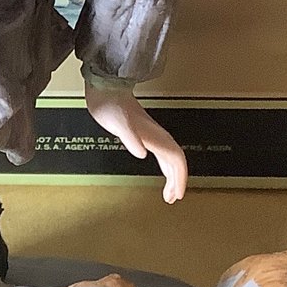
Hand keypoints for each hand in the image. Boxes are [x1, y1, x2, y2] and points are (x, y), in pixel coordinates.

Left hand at [83, 84, 187, 202]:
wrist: (106, 88)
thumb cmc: (111, 104)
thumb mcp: (118, 123)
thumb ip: (130, 137)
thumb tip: (141, 152)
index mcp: (154, 136)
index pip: (176, 159)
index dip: (180, 177)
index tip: (178, 194)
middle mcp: (156, 136)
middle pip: (175, 161)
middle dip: (177, 181)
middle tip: (173, 198)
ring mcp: (151, 134)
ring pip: (170, 157)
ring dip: (172, 175)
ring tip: (169, 192)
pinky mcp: (143, 133)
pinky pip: (161, 152)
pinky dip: (163, 165)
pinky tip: (159, 170)